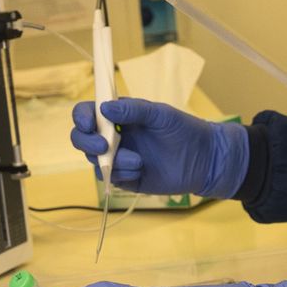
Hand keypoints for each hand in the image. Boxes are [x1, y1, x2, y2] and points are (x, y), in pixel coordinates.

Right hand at [69, 98, 248, 197]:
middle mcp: (114, 136)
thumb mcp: (159, 114)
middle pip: (82, 139)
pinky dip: (121, 174)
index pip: (88, 113)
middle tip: (104, 147)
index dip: (81, 117)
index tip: (88, 123)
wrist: (204, 159)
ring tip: (139, 161)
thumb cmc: (184, 130)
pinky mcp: (126, 178)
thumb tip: (104, 108)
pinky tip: (141, 170)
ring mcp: (118, 158)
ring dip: (113, 162)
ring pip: (96, 161)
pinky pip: (110, 177)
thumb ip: (133, 110)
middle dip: (87, 143)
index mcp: (119, 116)